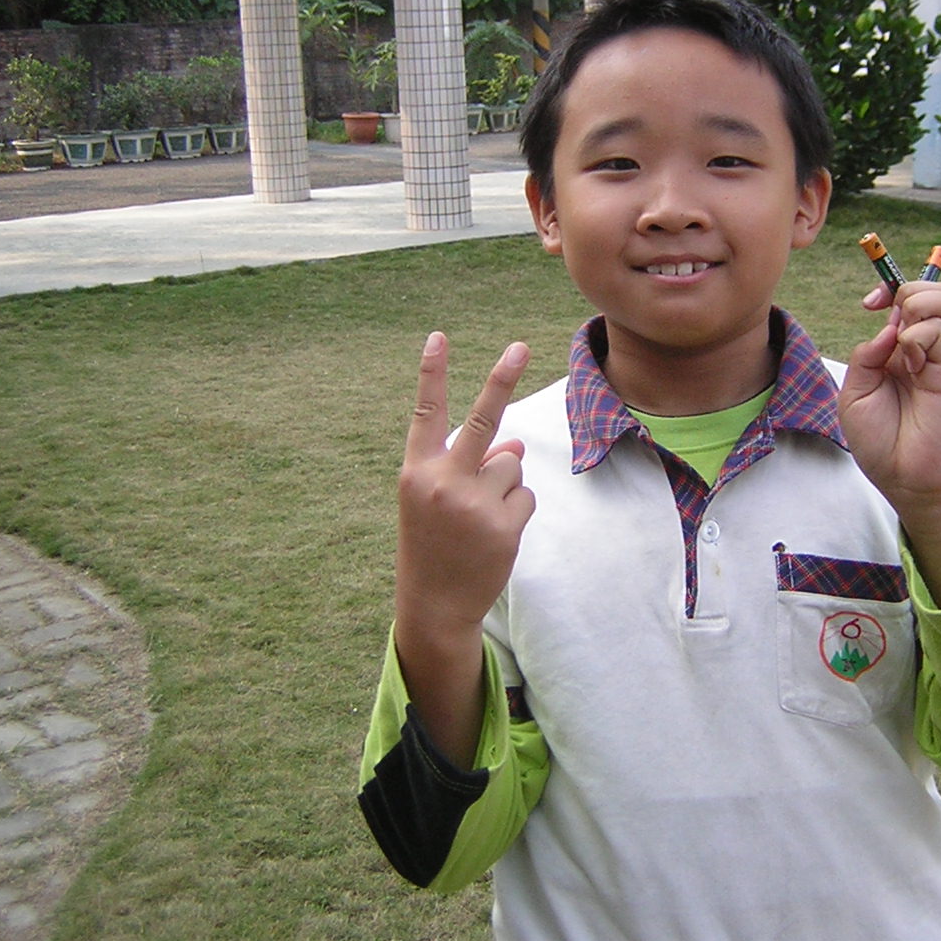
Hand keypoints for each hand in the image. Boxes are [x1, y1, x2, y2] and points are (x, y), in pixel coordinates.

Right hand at [396, 331, 535, 644]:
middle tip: (521, 345)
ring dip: (503, 487)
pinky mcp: (502, 526)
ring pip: (511, 466)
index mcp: (416, 471)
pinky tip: (493, 536)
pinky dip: (516, 512)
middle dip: (502, 378)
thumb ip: (468, 465)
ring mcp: (473, 504)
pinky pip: (525, 496)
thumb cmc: (433, 542)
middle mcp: (442, 482)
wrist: (434, 604)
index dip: (432, 373)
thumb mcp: (437, 500)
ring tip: (478, 519)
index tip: (439, 336)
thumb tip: (515, 443)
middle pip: (483, 421)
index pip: (426, 413)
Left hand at [838, 280, 940, 605]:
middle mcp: (919, 349)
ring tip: (905, 338)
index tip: (869, 303)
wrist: (906, 480)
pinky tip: (909, 362)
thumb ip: (866, 356)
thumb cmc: (881, 443)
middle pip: (932, 291)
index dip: (889, 288)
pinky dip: (920, 334)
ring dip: (920, 303)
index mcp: (896, 350)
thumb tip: (889, 327)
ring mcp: (937, 358)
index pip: (904, 300)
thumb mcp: (854, 395)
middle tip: (890, 316)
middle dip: (906, 289)